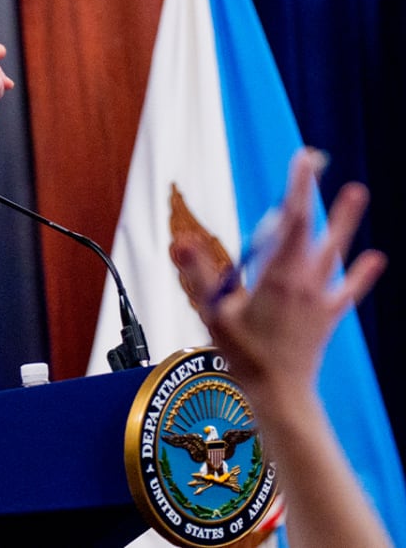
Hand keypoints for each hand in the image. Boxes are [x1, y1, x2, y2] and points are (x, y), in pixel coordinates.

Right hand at [172, 149, 385, 402]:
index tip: (302, 160)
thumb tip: (179, 240)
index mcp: (278, 275)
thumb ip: (197, 274)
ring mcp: (319, 298)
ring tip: (356, 193)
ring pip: (333, 251)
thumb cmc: (244, 355)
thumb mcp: (213, 313)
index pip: (289, 220)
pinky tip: (374, 259)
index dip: (298, 187)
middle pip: (312, 228)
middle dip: (313, 194)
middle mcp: (304, 280)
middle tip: (318, 161)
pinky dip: (359, 273)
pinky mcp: (327, 316)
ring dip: (344, 222)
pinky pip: (346, 289)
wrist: (279, 393)